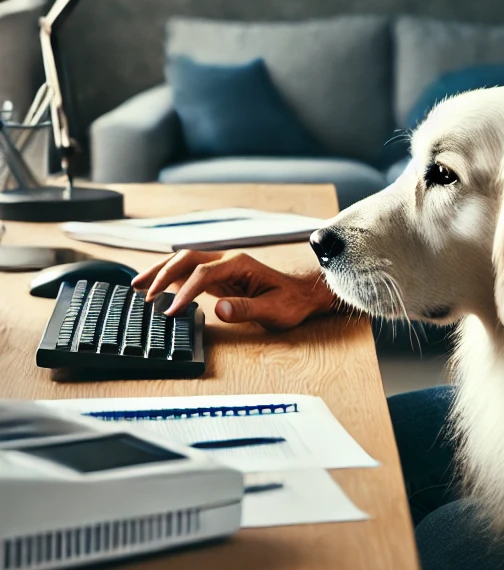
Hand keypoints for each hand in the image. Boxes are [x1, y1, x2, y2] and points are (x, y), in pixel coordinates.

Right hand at [132, 250, 336, 330]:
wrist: (302, 296)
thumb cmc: (290, 302)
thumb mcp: (273, 310)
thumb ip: (246, 309)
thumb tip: (219, 308)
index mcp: (239, 264)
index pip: (203, 274)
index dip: (184, 291)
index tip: (170, 310)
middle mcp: (228, 261)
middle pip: (187, 259)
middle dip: (163, 274)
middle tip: (143, 295)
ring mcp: (222, 267)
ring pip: (184, 262)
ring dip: (160, 271)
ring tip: (135, 286)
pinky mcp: (219, 277)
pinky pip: (189, 273)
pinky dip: (169, 278)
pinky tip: (155, 287)